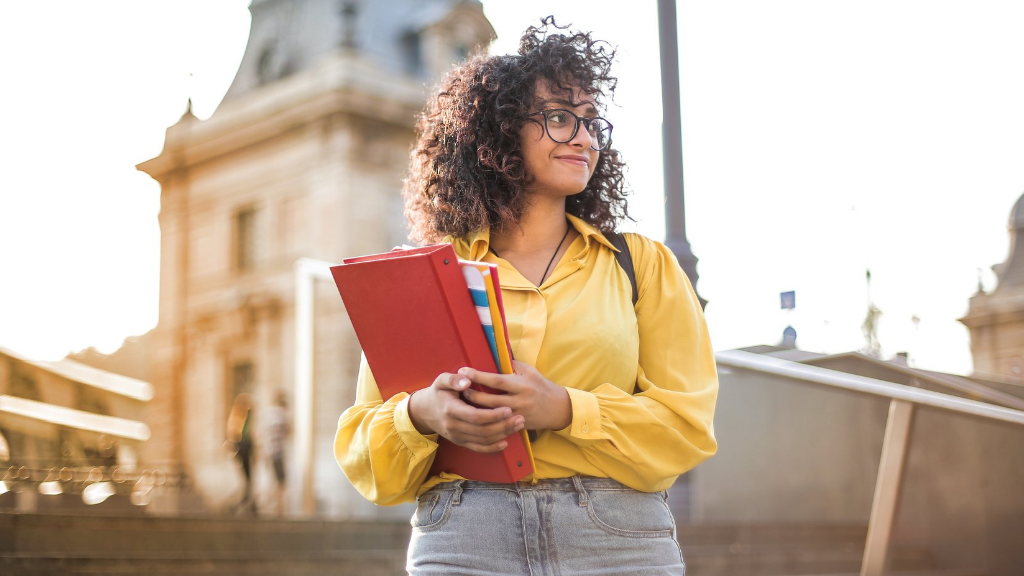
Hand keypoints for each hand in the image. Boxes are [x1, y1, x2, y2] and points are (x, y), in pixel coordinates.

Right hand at [407, 372, 524, 452]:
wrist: (424, 411)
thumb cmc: (438, 392)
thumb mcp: (441, 381)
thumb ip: (453, 379)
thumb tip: (467, 380)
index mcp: (450, 409)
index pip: (475, 416)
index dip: (493, 415)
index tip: (508, 409)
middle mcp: (453, 426)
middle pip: (482, 430)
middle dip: (503, 425)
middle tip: (520, 418)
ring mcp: (457, 436)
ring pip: (483, 440)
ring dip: (502, 434)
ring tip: (518, 425)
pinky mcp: (460, 442)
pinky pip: (478, 448)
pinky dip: (492, 448)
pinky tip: (505, 442)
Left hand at [458, 361, 571, 431]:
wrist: (558, 408)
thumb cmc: (542, 386)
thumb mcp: (530, 371)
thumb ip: (512, 365)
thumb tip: (494, 356)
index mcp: (522, 384)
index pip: (496, 380)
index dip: (478, 376)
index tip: (464, 371)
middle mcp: (520, 400)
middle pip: (490, 399)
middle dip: (472, 394)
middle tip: (458, 388)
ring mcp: (518, 415)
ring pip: (491, 414)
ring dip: (475, 408)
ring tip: (462, 401)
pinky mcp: (517, 425)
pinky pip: (498, 424)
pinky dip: (485, 420)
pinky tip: (474, 416)